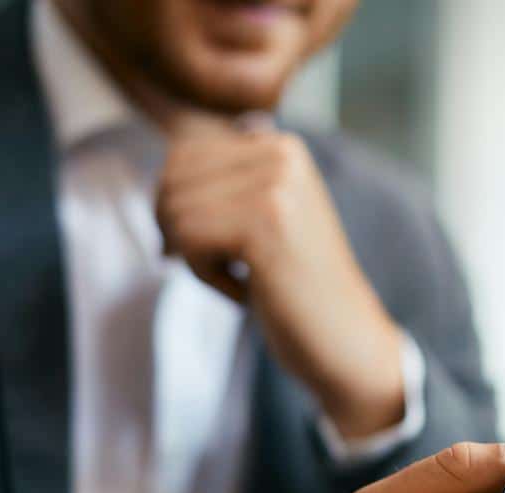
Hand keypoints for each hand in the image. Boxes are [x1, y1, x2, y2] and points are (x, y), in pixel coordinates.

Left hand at [156, 127, 404, 438]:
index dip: (179, 210)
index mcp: (281, 145)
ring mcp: (277, 184)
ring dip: (196, 257)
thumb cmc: (296, 285)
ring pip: (176, 212)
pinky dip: (206, 276)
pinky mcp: (267, 221)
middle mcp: (281, 153)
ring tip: (244, 277)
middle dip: (180, 232)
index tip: (217, 247)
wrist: (344, 335)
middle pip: (173, 182)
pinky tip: (247, 289)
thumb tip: (160, 175)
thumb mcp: (264, 217)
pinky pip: (189, 239)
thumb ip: (223, 183)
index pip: (182, 157)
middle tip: (223, 267)